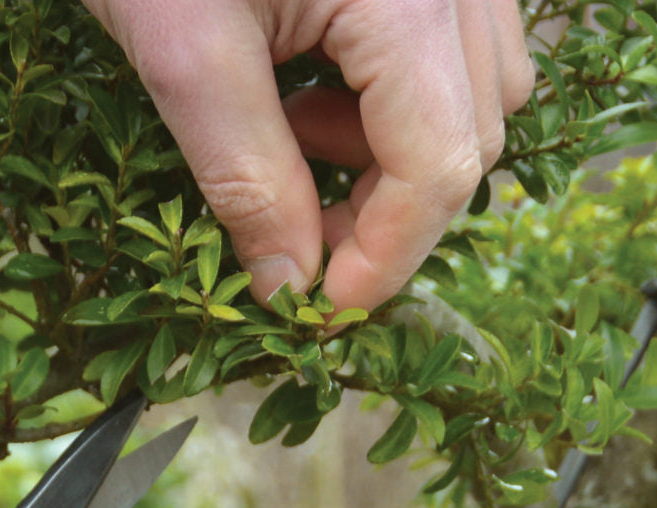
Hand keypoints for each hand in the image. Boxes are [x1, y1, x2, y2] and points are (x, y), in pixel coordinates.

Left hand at [82, 0, 533, 310]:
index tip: (320, 311)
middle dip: (385, 214)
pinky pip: (453, 47)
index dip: (384, 259)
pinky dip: (392, 99)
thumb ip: (246, 178)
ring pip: (474, 97)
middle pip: (470, 138)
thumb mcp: (182, 51)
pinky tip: (314, 84)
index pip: (441, 167)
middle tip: (294, 240)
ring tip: (293, 138)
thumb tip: (288, 288)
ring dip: (391, 156)